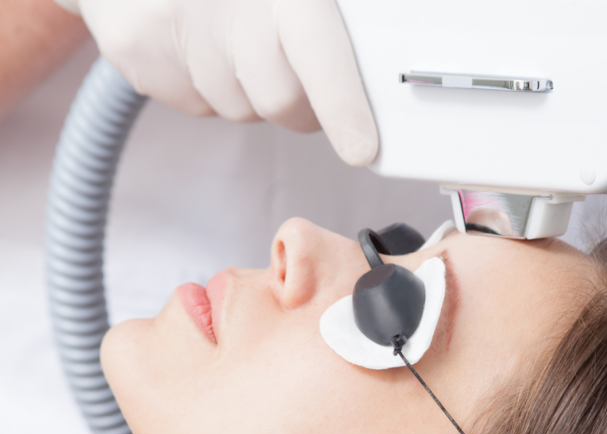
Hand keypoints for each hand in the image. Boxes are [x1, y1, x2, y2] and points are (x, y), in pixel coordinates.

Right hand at [64, 0, 377, 166]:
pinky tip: (198, 37)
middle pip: (280, 100)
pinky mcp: (134, 49)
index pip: (317, 52)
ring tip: (232, 31)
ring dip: (248, 87)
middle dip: (299, 99)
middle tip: (293, 61)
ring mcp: (169, 25)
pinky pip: (196, 103)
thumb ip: (325, 19)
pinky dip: (207, 82)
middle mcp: (224, 2)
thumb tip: (375, 61)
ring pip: (239, 107)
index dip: (342, 106)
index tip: (362, 149)